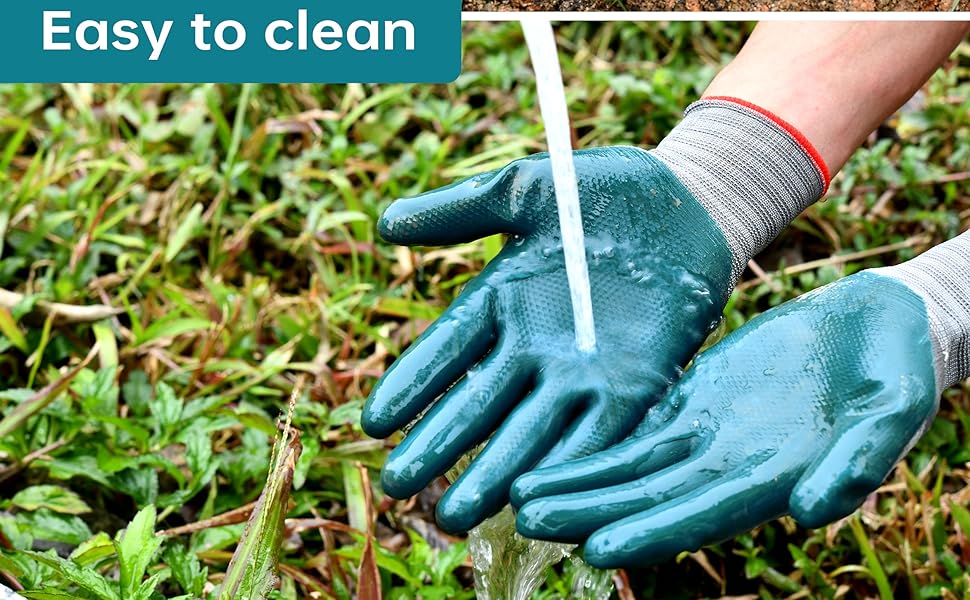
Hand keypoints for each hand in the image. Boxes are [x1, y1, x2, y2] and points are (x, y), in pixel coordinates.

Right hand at [362, 147, 734, 532]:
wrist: (686, 202)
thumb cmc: (601, 190)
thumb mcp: (525, 191)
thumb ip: (459, 211)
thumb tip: (385, 226)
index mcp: (501, 301)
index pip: (445, 352)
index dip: (411, 387)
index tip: (373, 424)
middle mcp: (534, 347)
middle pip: (478, 406)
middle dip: (439, 448)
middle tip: (399, 491)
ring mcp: (583, 371)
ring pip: (530, 433)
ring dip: (494, 475)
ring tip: (456, 516)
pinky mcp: (635, 386)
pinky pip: (597, 434)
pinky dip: (567, 467)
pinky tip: (537, 501)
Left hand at [512, 271, 938, 566]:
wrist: (878, 324)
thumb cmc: (898, 369)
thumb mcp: (893, 409)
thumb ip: (858, 461)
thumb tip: (811, 511)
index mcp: (774, 476)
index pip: (701, 513)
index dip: (650, 532)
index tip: (595, 549)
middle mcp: (729, 466)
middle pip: (646, 497)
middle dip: (587, 512)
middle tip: (524, 520)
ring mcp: (707, 434)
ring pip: (629, 465)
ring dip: (576, 482)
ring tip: (517, 494)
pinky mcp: (693, 400)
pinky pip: (635, 426)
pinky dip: (594, 442)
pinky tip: (551, 450)